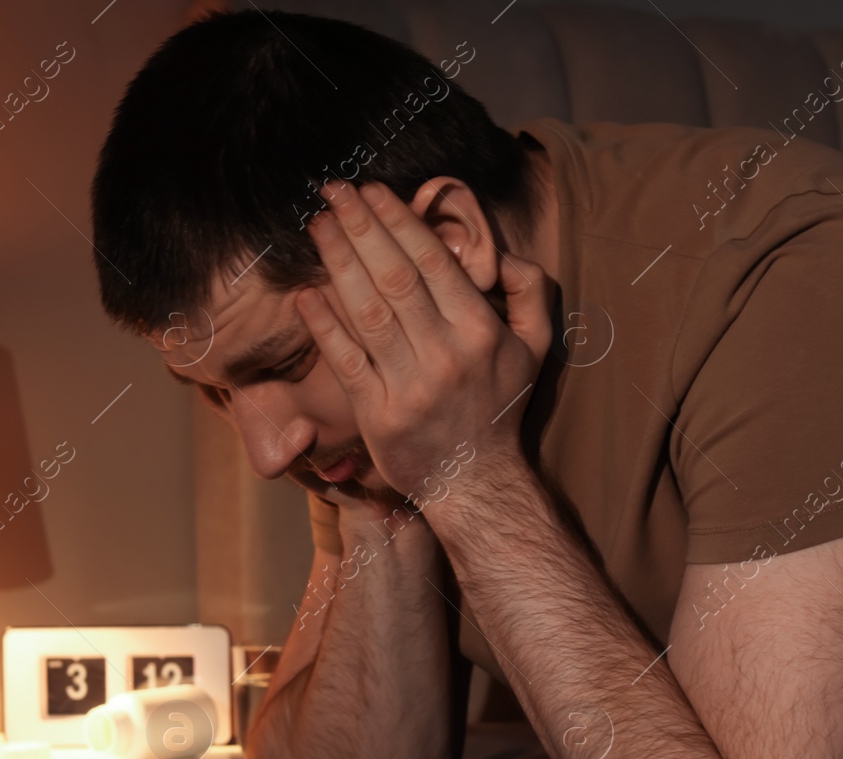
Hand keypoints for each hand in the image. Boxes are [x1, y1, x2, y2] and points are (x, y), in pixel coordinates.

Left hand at [296, 178, 552, 510]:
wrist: (476, 481)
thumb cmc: (500, 407)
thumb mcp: (536, 347)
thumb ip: (529, 292)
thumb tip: (499, 253)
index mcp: (480, 331)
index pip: (434, 262)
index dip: (399, 222)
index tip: (373, 191)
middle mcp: (446, 355)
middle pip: (395, 277)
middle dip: (362, 227)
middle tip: (335, 191)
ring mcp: (409, 386)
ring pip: (367, 312)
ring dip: (338, 263)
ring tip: (318, 226)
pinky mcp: (377, 415)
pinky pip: (346, 361)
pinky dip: (324, 325)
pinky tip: (306, 293)